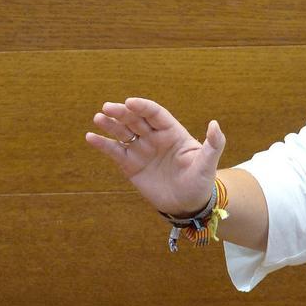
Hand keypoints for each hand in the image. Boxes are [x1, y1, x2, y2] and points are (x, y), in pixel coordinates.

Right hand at [85, 97, 224, 216]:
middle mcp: (155, 138)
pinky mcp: (130, 165)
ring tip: (98, 118)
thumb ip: (214, 144)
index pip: (156, 115)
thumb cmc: (201, 181)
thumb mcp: (208, 163)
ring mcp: (141, 150)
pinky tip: (90, 137)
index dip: (143, 107)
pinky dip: (102, 144)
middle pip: (136, 120)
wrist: (188, 204)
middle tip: (107, 107)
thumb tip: (215, 124)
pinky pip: (115, 152)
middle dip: (122, 112)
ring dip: (110, 125)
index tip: (130, 102)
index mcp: (173, 133)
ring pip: (123, 133)